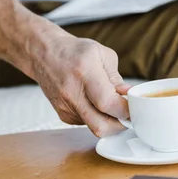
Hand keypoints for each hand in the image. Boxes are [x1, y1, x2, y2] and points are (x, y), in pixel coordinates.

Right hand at [0, 0, 129, 137]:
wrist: (43, 54)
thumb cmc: (74, 51)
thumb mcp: (102, 55)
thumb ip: (117, 78)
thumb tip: (129, 97)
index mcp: (85, 72)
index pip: (108, 103)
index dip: (125, 110)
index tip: (134, 106)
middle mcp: (72, 92)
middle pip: (101, 126)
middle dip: (120, 125)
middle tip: (127, 115)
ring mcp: (65, 106)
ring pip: (95, 127)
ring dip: (108, 120)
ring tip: (110, 104)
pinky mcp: (62, 115)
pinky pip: (86, 124)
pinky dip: (96, 117)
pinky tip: (95, 103)